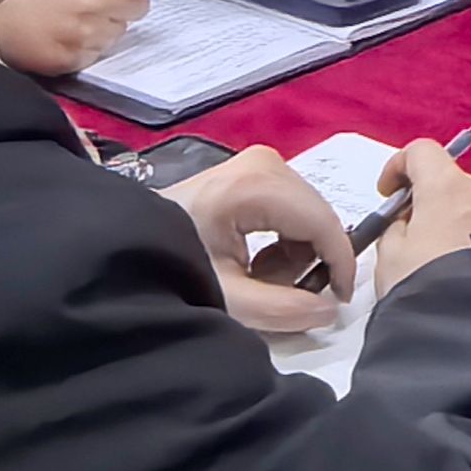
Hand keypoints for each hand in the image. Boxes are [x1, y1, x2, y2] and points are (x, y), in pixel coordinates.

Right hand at [0, 0, 164, 75]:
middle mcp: (97, 2)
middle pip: (140, 6)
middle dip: (124, 0)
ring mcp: (85, 34)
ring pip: (119, 31)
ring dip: (105, 23)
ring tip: (73, 13)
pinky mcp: (71, 59)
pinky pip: (96, 53)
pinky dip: (85, 45)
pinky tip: (62, 32)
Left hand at [162, 147, 356, 335]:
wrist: (130, 243)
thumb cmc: (173, 267)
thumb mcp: (228, 298)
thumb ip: (283, 308)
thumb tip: (328, 309)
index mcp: (254, 186)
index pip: (322, 223)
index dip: (340, 266)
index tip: (337, 302)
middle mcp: (264, 162)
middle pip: (317, 215)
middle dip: (310, 260)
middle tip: (279, 293)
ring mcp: (258, 161)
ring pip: (308, 212)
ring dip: (296, 251)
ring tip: (259, 278)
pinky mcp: (253, 169)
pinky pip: (292, 206)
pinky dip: (284, 238)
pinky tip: (254, 260)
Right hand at [372, 137, 470, 293]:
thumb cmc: (426, 286)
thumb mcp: (390, 254)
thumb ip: (395, 226)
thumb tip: (407, 221)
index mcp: (447, 186)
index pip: (422, 152)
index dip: (399, 166)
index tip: (388, 193)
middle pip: (449, 181)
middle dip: (427, 199)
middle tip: (407, 231)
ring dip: (452, 222)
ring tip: (434, 259)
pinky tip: (460, 271)